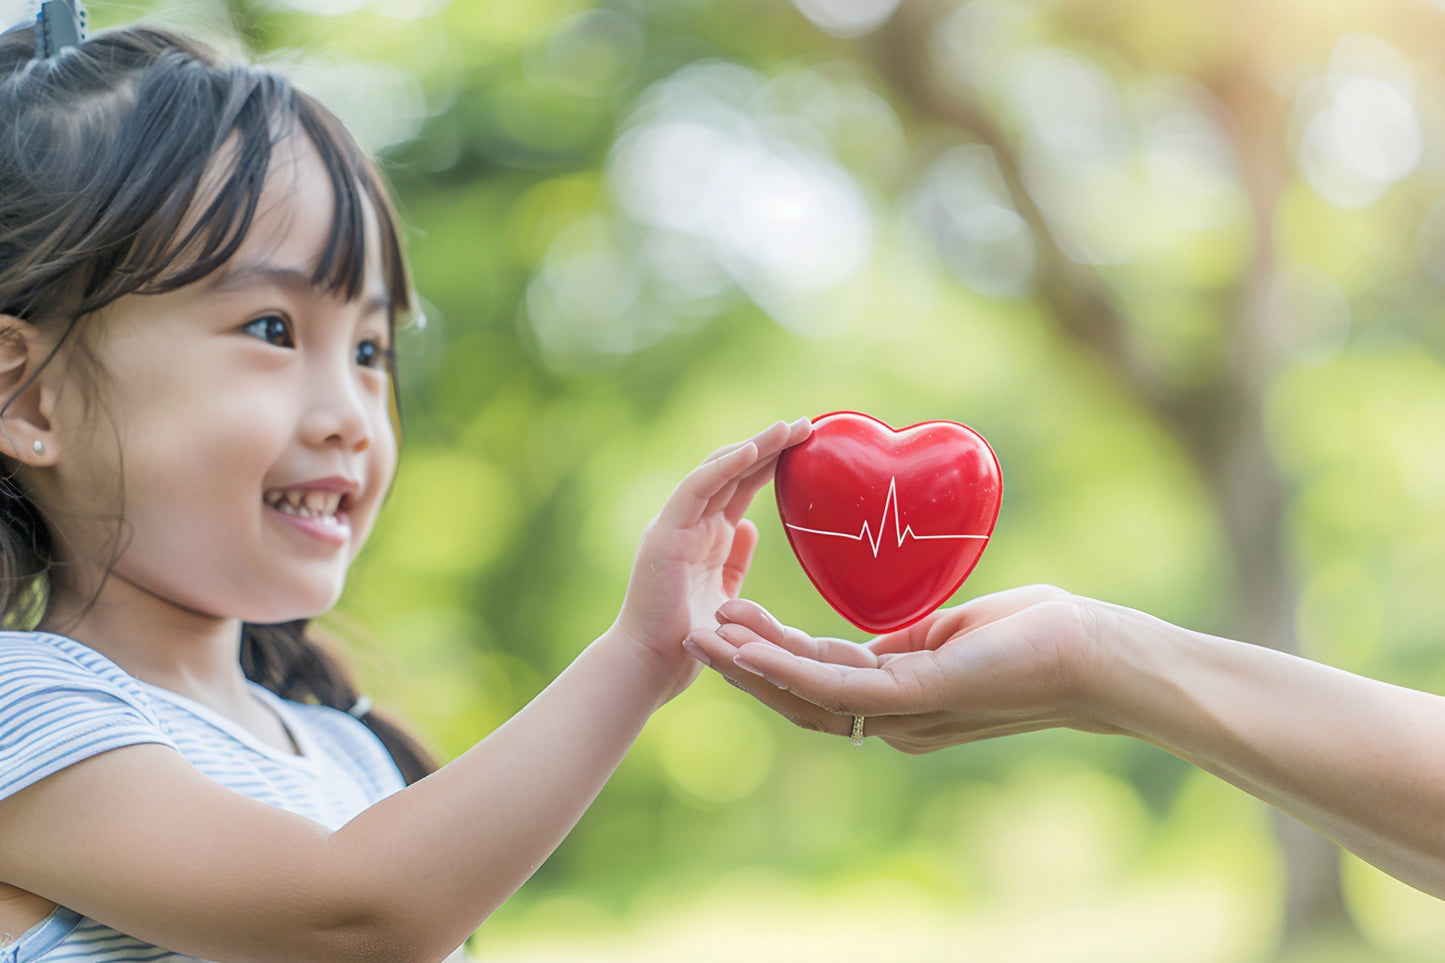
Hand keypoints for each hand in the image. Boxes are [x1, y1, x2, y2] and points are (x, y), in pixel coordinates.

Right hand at [613, 418, 812, 698]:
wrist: (648, 670)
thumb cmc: (687, 644)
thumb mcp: (724, 596)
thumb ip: (734, 561)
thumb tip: (751, 528)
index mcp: (704, 537)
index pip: (741, 486)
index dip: (772, 462)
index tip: (808, 445)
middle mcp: (689, 524)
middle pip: (733, 470)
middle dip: (770, 445)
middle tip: (807, 424)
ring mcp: (675, 526)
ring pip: (717, 470)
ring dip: (753, 445)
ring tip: (787, 427)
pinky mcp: (665, 535)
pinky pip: (696, 490)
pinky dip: (723, 466)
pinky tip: (751, 449)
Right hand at [683, 585, 1109, 751]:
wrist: (1095, 652)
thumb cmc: (1038, 635)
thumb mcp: (953, 635)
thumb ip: (905, 646)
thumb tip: (873, 643)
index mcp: (901, 702)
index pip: (819, 685)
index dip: (771, 660)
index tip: (733, 626)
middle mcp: (894, 718)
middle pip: (799, 699)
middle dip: (743, 668)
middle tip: (694, 634)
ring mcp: (904, 712)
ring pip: (805, 695)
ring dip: (748, 667)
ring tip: (700, 637)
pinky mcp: (917, 696)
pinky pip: (835, 685)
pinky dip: (784, 668)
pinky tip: (747, 646)